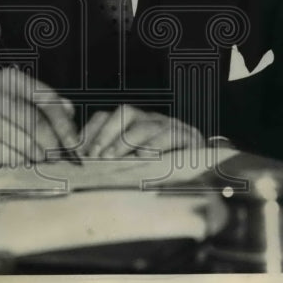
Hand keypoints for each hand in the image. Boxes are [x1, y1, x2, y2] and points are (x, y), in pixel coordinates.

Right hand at [0, 68, 78, 165]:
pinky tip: (18, 160)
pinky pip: (12, 159)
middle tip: (62, 157)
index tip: (75, 142)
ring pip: (27, 145)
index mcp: (9, 79)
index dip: (64, 123)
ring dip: (39, 157)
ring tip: (39, 159)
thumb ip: (43, 102)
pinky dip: (22, 164)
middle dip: (54, 145)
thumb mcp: (14, 96)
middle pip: (37, 125)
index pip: (46, 99)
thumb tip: (71, 114)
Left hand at [77, 105, 204, 158]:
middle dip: (106, 133)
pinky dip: (154, 145)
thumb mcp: (133, 165)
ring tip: (113, 159)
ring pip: (144, 124)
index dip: (91, 131)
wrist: (203, 169)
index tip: (78, 151)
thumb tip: (85, 168)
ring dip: (125, 141)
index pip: (106, 116)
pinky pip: (168, 135)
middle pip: (124, 113)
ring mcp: (167, 125)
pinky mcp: (186, 136)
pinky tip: (143, 158)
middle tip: (96, 157)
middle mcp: (148, 119)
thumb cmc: (161, 169)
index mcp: (131, 124)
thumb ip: (112, 163)